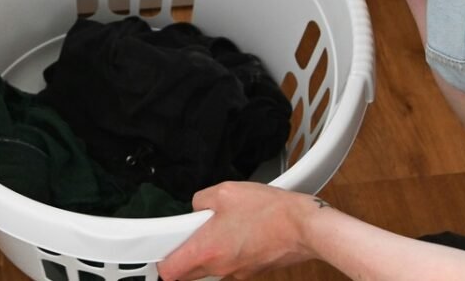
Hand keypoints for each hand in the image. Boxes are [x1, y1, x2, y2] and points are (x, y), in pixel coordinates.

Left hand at [157, 182, 328, 280]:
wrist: (303, 227)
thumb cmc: (269, 211)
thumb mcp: (224, 192)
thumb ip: (200, 201)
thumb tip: (196, 207)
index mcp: (206, 251)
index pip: (169, 272)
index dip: (161, 259)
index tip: (161, 246)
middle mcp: (220, 268)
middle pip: (187, 273)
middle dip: (183, 255)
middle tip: (190, 232)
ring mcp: (237, 273)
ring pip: (210, 268)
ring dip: (208, 252)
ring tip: (221, 226)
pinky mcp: (252, 270)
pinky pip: (230, 264)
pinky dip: (229, 251)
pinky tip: (240, 231)